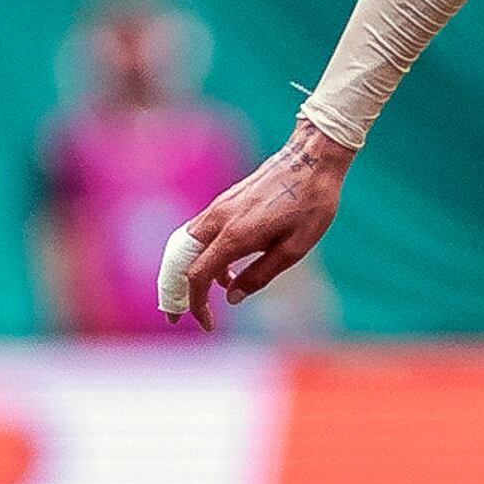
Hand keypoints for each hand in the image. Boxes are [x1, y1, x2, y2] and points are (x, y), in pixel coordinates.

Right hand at [168, 126, 352, 329]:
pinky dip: (198, 256)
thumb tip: (231, 297)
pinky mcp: (224, 202)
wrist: (312, 159)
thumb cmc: (310, 204)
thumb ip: (260, 275)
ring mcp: (218, 208)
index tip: (207, 324)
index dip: (196, 304)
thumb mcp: (295, 248)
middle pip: (178, 260)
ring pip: (183, 245)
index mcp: (235, 234)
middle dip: (172, 291)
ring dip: (182, 273)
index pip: (198, 276)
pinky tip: (223, 273)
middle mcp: (218, 219)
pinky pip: (198, 234)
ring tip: (195, 299)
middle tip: (173, 316)